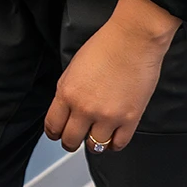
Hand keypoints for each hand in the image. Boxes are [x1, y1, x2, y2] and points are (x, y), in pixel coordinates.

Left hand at [44, 0, 179, 153]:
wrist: (134, 39)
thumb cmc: (105, 46)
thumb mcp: (73, 68)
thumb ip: (67, 91)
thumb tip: (65, 110)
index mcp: (67, 93)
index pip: (52, 126)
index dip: (54, 133)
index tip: (57, 134)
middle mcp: (85, 108)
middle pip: (70, 141)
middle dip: (71, 141)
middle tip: (76, 138)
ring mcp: (108, 116)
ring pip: (94, 146)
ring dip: (94, 142)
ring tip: (97, 134)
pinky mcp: (130, 119)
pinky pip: (118, 144)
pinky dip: (114, 143)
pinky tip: (113, 135)